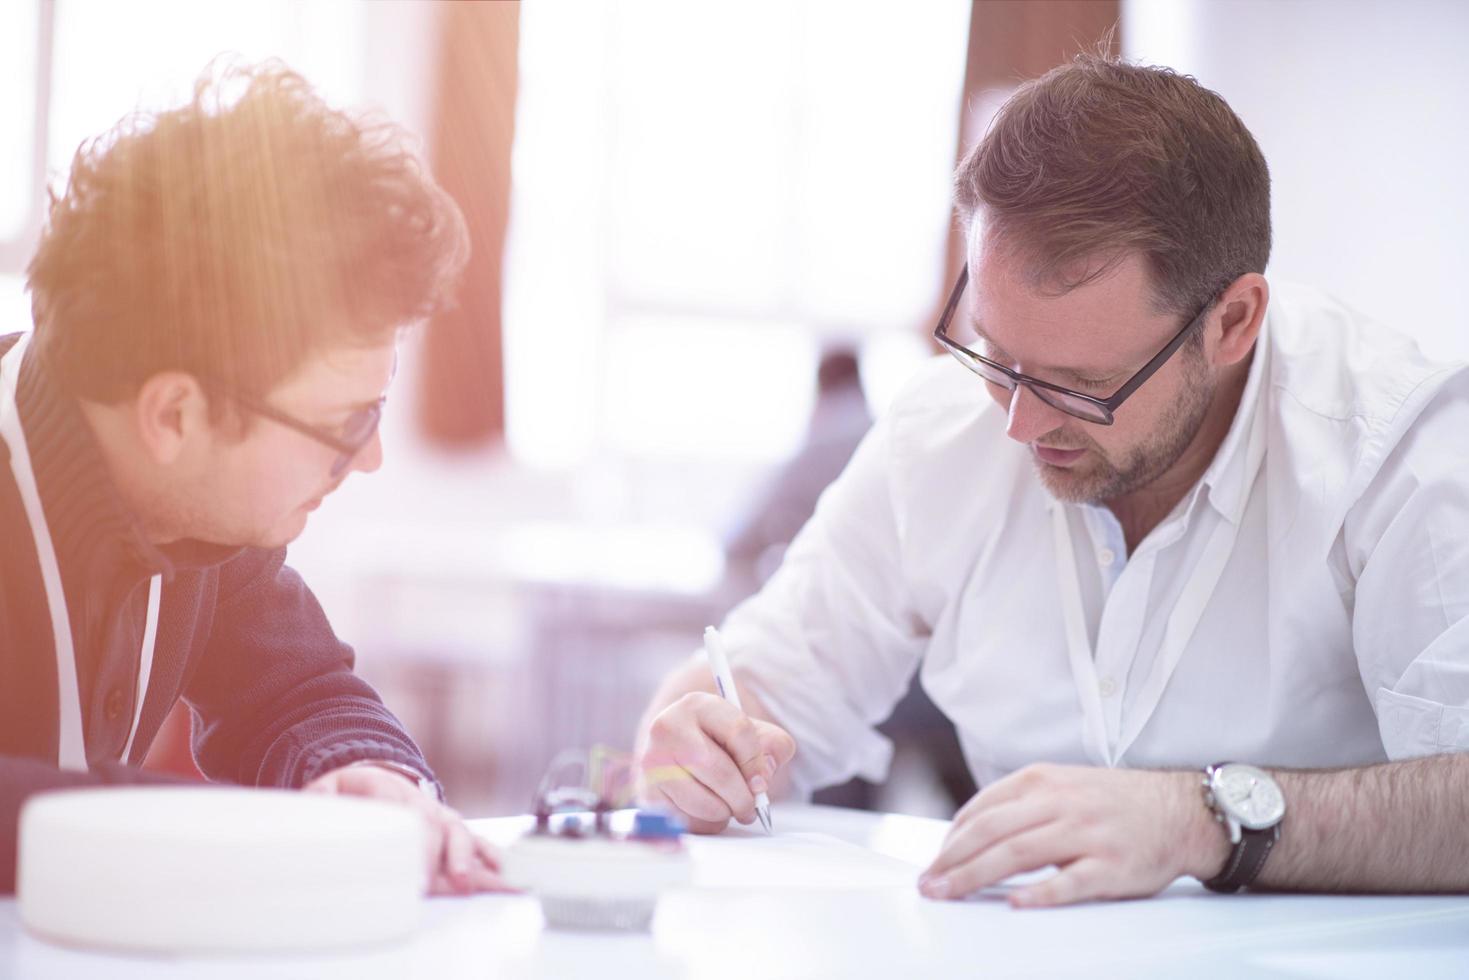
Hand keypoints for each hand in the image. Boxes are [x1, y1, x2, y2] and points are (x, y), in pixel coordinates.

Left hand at [304, 763, 512, 895]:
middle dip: (452, 858)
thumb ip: (320, 802)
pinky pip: (476, 845)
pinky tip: (505, 877)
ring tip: (484, 883)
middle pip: (443, 829)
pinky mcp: (451, 832)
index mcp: (391, 792)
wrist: (370, 776)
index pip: (410, 818)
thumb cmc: (348, 792)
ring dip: (475, 862)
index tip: (420, 876)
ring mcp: (440, 818)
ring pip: (463, 836)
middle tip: (456, 884)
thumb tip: (314, 813)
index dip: (420, 847)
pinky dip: (491, 861)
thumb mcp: (326, 791)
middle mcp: (423, 805)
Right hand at [635, 692, 796, 833]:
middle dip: (743, 797)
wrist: (675, 752)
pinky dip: (705, 824)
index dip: (756, 763)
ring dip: (724, 813)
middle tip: (750, 807)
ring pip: (703, 802)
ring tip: (727, 806)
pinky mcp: (647, 793)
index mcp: (698, 705)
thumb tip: (762, 777)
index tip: (760, 782)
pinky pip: (687, 821)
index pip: (738, 732)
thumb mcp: (752, 733)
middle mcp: (668, 727)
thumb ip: (773, 746)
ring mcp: (652, 760)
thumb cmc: (719, 743)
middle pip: (720, 772)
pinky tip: (706, 811)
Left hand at [919, 764, 1229, 907]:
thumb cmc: (1113, 803)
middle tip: (929, 885)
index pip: (982, 810)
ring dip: (975, 877)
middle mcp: (1061, 803)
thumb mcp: (1062, 785)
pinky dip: (1038, 894)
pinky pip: (1068, 882)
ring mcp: (1086, 834)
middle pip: (991, 833)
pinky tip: (1014, 904)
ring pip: (1017, 854)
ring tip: (950, 894)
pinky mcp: (1111, 866)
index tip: (933, 862)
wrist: (1180, 810)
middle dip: (952, 861)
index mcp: (1043, 781)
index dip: (951, 839)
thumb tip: (967, 834)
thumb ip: (1019, 803)